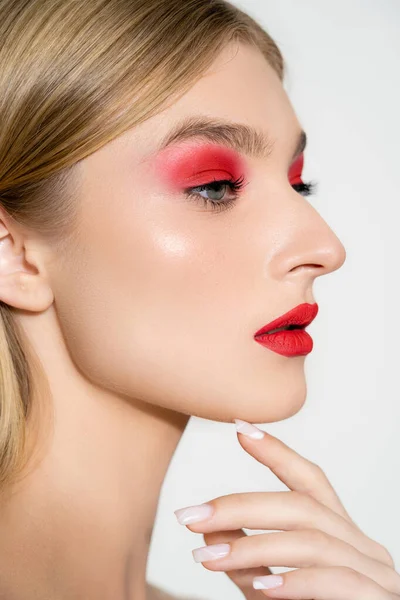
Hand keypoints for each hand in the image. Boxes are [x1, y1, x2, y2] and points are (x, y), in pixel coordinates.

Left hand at [174, 419, 398, 598]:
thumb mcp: (271, 585)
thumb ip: (247, 558)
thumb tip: (209, 524)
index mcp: (340, 534)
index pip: (310, 480)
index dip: (277, 452)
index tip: (239, 427)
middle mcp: (362, 545)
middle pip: (301, 506)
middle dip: (242, 507)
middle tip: (192, 516)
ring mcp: (376, 573)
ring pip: (312, 541)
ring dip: (254, 548)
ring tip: (209, 558)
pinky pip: (337, 581)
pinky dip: (296, 582)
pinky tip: (262, 588)